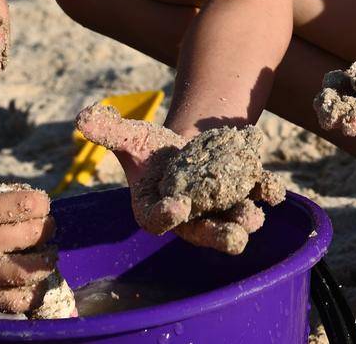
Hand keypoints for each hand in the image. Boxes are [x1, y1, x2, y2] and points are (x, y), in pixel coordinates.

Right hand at [0, 185, 54, 312]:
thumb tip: (33, 201)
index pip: (26, 205)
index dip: (42, 203)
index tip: (40, 205)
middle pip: (33, 235)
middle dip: (47, 229)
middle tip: (44, 229)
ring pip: (29, 272)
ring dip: (45, 262)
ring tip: (44, 256)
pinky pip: (12, 302)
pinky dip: (30, 293)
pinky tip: (30, 282)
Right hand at [75, 104, 285, 254]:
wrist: (188, 144)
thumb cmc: (155, 150)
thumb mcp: (133, 137)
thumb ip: (109, 132)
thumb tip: (82, 117)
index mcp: (158, 210)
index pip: (160, 220)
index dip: (168, 216)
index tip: (177, 208)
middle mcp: (192, 217)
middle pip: (205, 232)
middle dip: (219, 236)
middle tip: (234, 238)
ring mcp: (221, 208)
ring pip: (235, 221)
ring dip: (246, 220)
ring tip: (253, 215)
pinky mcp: (245, 192)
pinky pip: (258, 196)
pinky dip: (267, 192)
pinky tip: (272, 188)